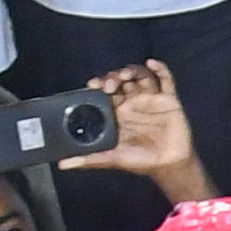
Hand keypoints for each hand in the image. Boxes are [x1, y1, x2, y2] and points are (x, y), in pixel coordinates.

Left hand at [71, 61, 195, 183]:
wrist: (168, 167)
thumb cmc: (141, 161)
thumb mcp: (112, 159)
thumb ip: (88, 159)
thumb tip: (62, 165)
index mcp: (119, 113)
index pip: (106, 91)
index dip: (100, 84)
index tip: (93, 84)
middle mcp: (134, 103)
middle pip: (122, 80)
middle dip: (114, 77)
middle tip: (111, 84)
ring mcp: (152, 100)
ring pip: (141, 76)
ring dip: (132, 71)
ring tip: (126, 75)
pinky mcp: (169, 101)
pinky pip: (166, 80)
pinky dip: (160, 69)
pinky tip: (151, 63)